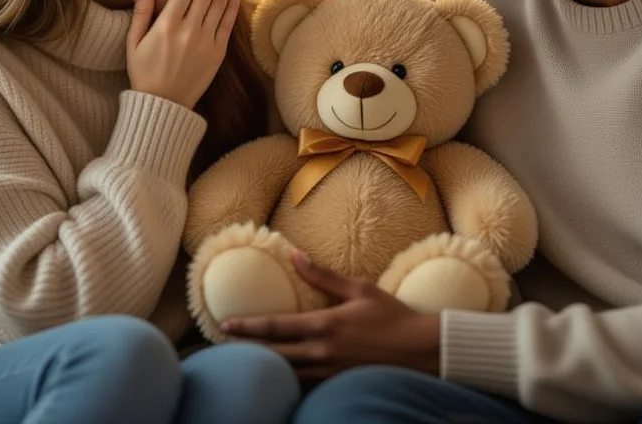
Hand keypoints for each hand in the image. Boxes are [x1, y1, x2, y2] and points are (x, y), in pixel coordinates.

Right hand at [126, 0, 240, 108]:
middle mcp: (189, 30)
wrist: (164, 105)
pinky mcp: (217, 52)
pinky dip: (233, 3)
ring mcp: (205, 41)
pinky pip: (227, 23)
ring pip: (219, 2)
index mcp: (167, 25)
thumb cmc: (144, 72)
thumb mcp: (133, 43)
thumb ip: (141, 13)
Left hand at [219, 250, 440, 380]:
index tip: (225, 324)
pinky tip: (275, 380)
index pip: (276, 326)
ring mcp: (329, 372)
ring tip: (241, 363)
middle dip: (244, 351)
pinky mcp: (337, 385)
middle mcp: (322, 351)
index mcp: (325, 324)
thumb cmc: (392, 316)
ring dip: (262, 368)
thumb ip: (323, 276)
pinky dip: (286, 382)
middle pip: (273, 354)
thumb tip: (295, 255)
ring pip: (285, 373)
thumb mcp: (360, 289)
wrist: (421, 351)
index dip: (247, 326)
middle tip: (220, 347)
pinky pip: (304, 386)